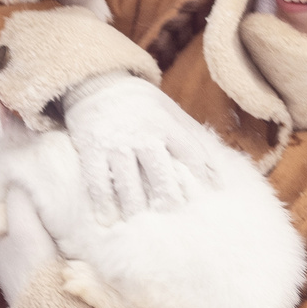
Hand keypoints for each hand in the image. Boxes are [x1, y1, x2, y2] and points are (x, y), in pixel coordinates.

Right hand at [60, 75, 226, 222]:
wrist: (98, 83)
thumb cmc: (140, 104)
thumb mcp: (168, 110)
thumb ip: (190, 136)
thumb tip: (215, 171)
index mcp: (165, 124)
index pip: (190, 154)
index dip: (202, 177)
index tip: (209, 199)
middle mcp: (141, 135)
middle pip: (159, 173)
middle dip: (169, 199)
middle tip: (174, 219)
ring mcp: (115, 143)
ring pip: (128, 182)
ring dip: (135, 207)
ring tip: (141, 225)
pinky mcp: (90, 149)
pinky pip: (97, 180)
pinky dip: (102, 202)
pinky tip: (108, 219)